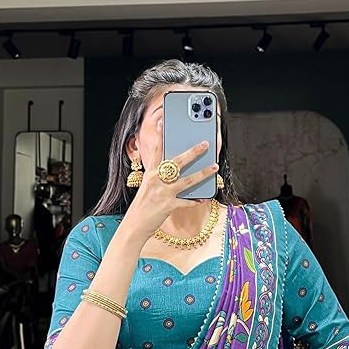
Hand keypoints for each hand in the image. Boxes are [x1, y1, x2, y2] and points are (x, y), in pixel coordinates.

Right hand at [122, 120, 218, 243]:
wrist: (134, 226)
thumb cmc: (142, 207)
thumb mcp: (148, 188)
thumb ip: (160, 178)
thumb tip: (176, 172)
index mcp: (150, 174)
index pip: (156, 151)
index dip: (160, 136)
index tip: (164, 122)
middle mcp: (156, 180)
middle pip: (177, 162)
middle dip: (193, 152)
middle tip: (205, 144)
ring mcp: (163, 193)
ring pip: (187, 180)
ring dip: (203, 173)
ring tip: (214, 167)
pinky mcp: (169, 205)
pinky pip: (187, 201)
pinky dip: (196, 200)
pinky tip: (204, 198)